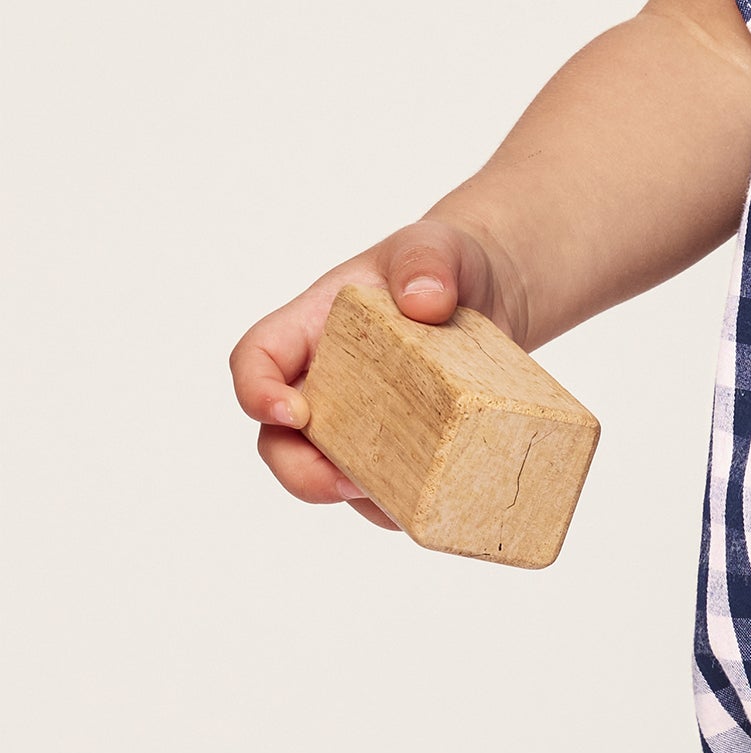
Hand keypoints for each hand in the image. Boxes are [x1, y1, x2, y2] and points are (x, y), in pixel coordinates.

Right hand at [228, 218, 523, 533]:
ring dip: (354, 497)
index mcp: (311, 327)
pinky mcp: (395, 448)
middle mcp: (322, 381)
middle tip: (343, 485)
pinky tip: (432, 501)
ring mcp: (355, 421)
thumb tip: (426, 302)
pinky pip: (380, 492)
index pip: (256, 359)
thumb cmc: (445, 264)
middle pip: (279, 440)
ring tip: (402, 497)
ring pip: (328, 476)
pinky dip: (398, 505)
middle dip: (299, 472)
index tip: (289, 412)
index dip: (255, 391)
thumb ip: (426, 261)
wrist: (491, 293)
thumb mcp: (436, 246)